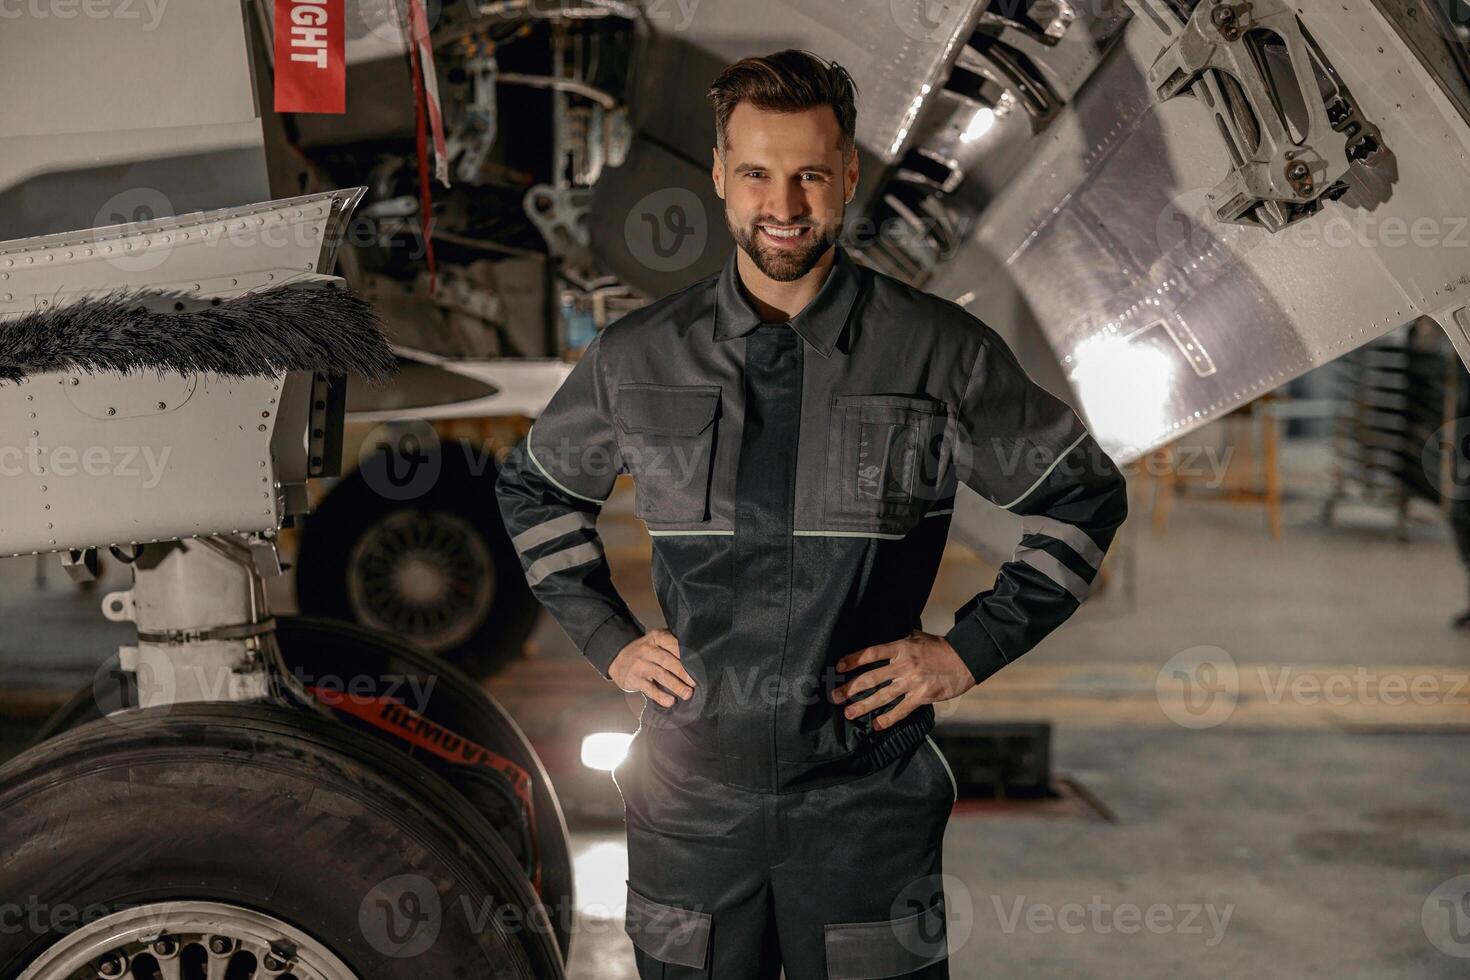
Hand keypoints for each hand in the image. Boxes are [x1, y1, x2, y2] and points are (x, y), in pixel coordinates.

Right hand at [608, 628, 694, 707]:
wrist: (618, 658)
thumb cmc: (645, 651)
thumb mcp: (656, 641)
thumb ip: (672, 644)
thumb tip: (697, 658)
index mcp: (656, 638)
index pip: (672, 643)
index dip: (685, 653)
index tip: (698, 663)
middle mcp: (648, 650)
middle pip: (668, 661)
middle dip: (683, 672)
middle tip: (695, 682)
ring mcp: (640, 665)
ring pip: (661, 675)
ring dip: (676, 685)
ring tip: (687, 694)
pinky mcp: (635, 679)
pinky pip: (649, 689)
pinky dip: (660, 696)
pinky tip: (670, 701)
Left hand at [830, 630, 974, 730]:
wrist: (964, 659)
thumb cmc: (939, 647)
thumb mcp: (917, 636)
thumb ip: (899, 640)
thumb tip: (883, 639)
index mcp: (900, 647)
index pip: (871, 653)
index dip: (853, 660)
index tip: (838, 667)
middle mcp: (903, 665)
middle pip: (871, 678)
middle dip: (850, 688)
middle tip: (835, 697)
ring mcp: (912, 682)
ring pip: (882, 696)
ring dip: (863, 706)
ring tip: (848, 713)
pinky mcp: (922, 696)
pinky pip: (901, 710)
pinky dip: (888, 719)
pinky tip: (876, 725)